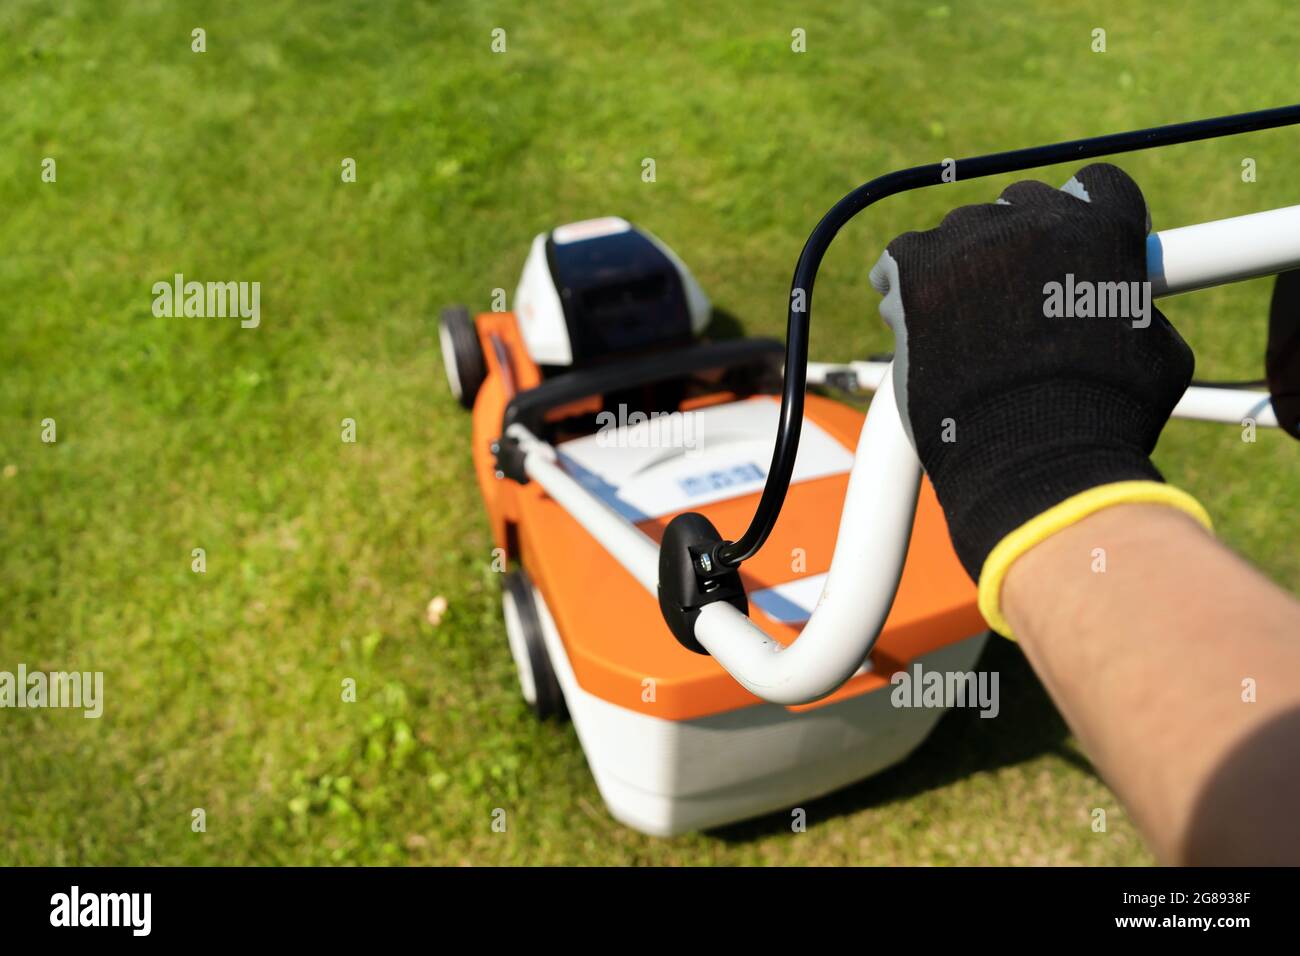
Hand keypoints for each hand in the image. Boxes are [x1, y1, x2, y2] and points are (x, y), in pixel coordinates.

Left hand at [869, 163, 1207, 630]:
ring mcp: (971, 242)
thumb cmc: (1105, 418)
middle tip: (1010, 297)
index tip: (1069, 250)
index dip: (1082, 217)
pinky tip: (909, 316)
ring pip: (958, 235)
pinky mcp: (916, 271)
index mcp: (1105, 227)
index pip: (1094, 185)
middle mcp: (1036, 219)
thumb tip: (1137, 312)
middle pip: (1019, 206)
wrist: (1035, 458)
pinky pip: (901, 258)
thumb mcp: (1158, 354)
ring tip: (960, 328)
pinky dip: (903, 284)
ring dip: (960, 269)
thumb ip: (1141, 311)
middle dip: (1016, 244)